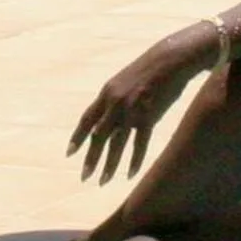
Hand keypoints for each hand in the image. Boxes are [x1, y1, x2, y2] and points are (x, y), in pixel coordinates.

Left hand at [69, 26, 213, 182]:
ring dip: (109, 165)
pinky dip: (134, 161)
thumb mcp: (123, 81)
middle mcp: (115, 103)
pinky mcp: (149, 116)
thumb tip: (104, 121)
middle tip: (84, 177)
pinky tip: (130, 175)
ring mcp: (132, 110)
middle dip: (91, 158)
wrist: (170, 59)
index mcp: (107, 93)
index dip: (78, 138)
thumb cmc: (148, 70)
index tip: (70, 154)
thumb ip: (112, 100)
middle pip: (98, 136)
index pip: (87, 120)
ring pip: (117, 144)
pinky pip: (139, 144)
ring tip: (103, 181)